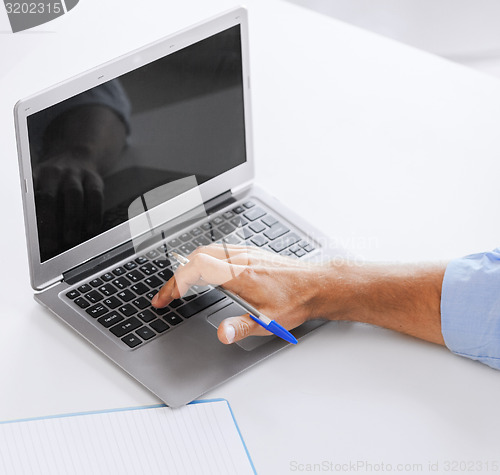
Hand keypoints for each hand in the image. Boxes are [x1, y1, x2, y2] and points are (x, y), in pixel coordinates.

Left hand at [34, 151, 103, 257]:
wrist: (77, 155)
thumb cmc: (55, 181)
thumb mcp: (40, 185)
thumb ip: (37, 206)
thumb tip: (34, 236)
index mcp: (36, 177)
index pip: (29, 199)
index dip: (30, 220)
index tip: (30, 241)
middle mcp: (54, 173)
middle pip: (49, 197)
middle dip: (49, 223)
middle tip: (50, 246)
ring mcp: (75, 174)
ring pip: (73, 195)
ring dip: (72, 219)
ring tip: (71, 239)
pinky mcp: (94, 178)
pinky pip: (95, 196)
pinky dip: (94, 214)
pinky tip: (92, 229)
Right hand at [152, 244, 326, 343]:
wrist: (317, 284)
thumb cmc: (296, 300)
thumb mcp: (269, 320)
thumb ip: (242, 327)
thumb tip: (221, 333)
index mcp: (240, 273)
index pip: (196, 268)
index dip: (175, 283)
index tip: (166, 299)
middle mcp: (240, 258)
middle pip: (196, 257)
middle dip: (177, 276)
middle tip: (168, 296)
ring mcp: (245, 253)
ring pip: (206, 251)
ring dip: (188, 267)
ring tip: (181, 287)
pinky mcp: (250, 253)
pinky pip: (218, 250)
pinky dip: (202, 261)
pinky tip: (205, 274)